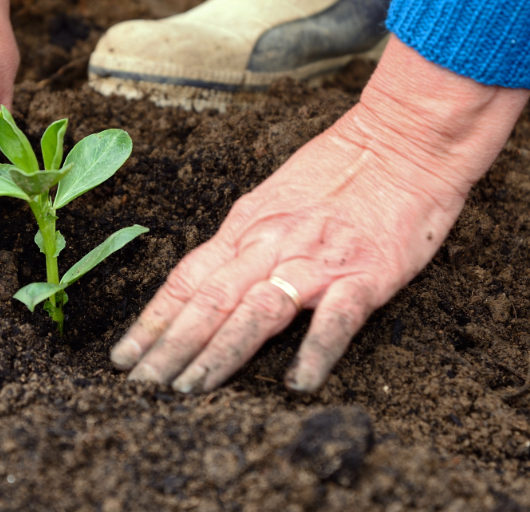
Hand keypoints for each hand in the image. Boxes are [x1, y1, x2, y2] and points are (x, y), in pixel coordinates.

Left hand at [110, 36, 529, 392]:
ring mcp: (317, 261)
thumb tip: (208, 282)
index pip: (187, 281)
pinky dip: (315, 351)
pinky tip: (298, 383)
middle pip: (208, 302)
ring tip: (190, 390)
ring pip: (256, 312)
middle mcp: (271, 244)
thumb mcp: (276, 198)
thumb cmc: (343, 167)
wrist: (406, 138)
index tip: (123, 357)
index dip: (152, 322)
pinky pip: (336, 319)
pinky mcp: (366, 274)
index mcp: (247, 227)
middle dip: (169, 348)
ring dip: (219, 353)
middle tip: (141, 388)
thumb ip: (245, 241)